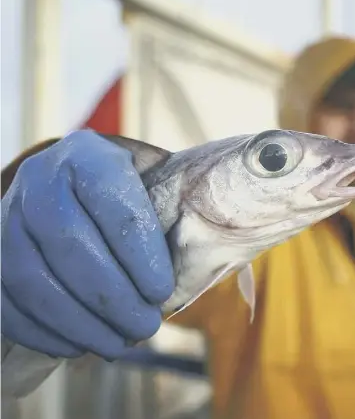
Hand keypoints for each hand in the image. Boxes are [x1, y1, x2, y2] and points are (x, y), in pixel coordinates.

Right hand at [1, 130, 173, 360]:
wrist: (80, 188)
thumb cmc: (132, 193)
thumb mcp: (156, 184)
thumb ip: (171, 212)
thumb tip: (192, 264)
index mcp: (88, 154)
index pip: (111, 199)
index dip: (138, 251)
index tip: (162, 291)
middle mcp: (41, 177)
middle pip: (67, 241)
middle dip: (110, 294)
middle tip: (146, 326)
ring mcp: (9, 215)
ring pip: (31, 276)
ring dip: (77, 321)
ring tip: (118, 344)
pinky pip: (5, 299)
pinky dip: (42, 330)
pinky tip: (77, 345)